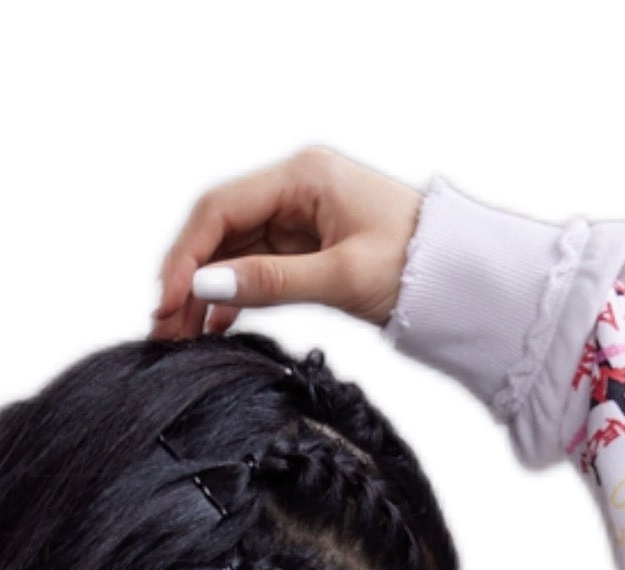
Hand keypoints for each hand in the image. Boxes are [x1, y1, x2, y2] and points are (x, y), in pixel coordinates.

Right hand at [151, 148, 423, 339]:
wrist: (461, 279)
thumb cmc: (417, 266)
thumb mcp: (340, 277)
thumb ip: (270, 282)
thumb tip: (207, 286)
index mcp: (303, 176)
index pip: (220, 208)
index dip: (186, 256)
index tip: (167, 301)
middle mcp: (295, 189)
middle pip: (219, 228)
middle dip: (187, 277)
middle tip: (163, 328)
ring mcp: (299, 217)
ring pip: (232, 252)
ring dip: (203, 293)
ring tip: (180, 337)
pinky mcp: (306, 246)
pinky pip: (254, 268)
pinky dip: (232, 297)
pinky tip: (214, 328)